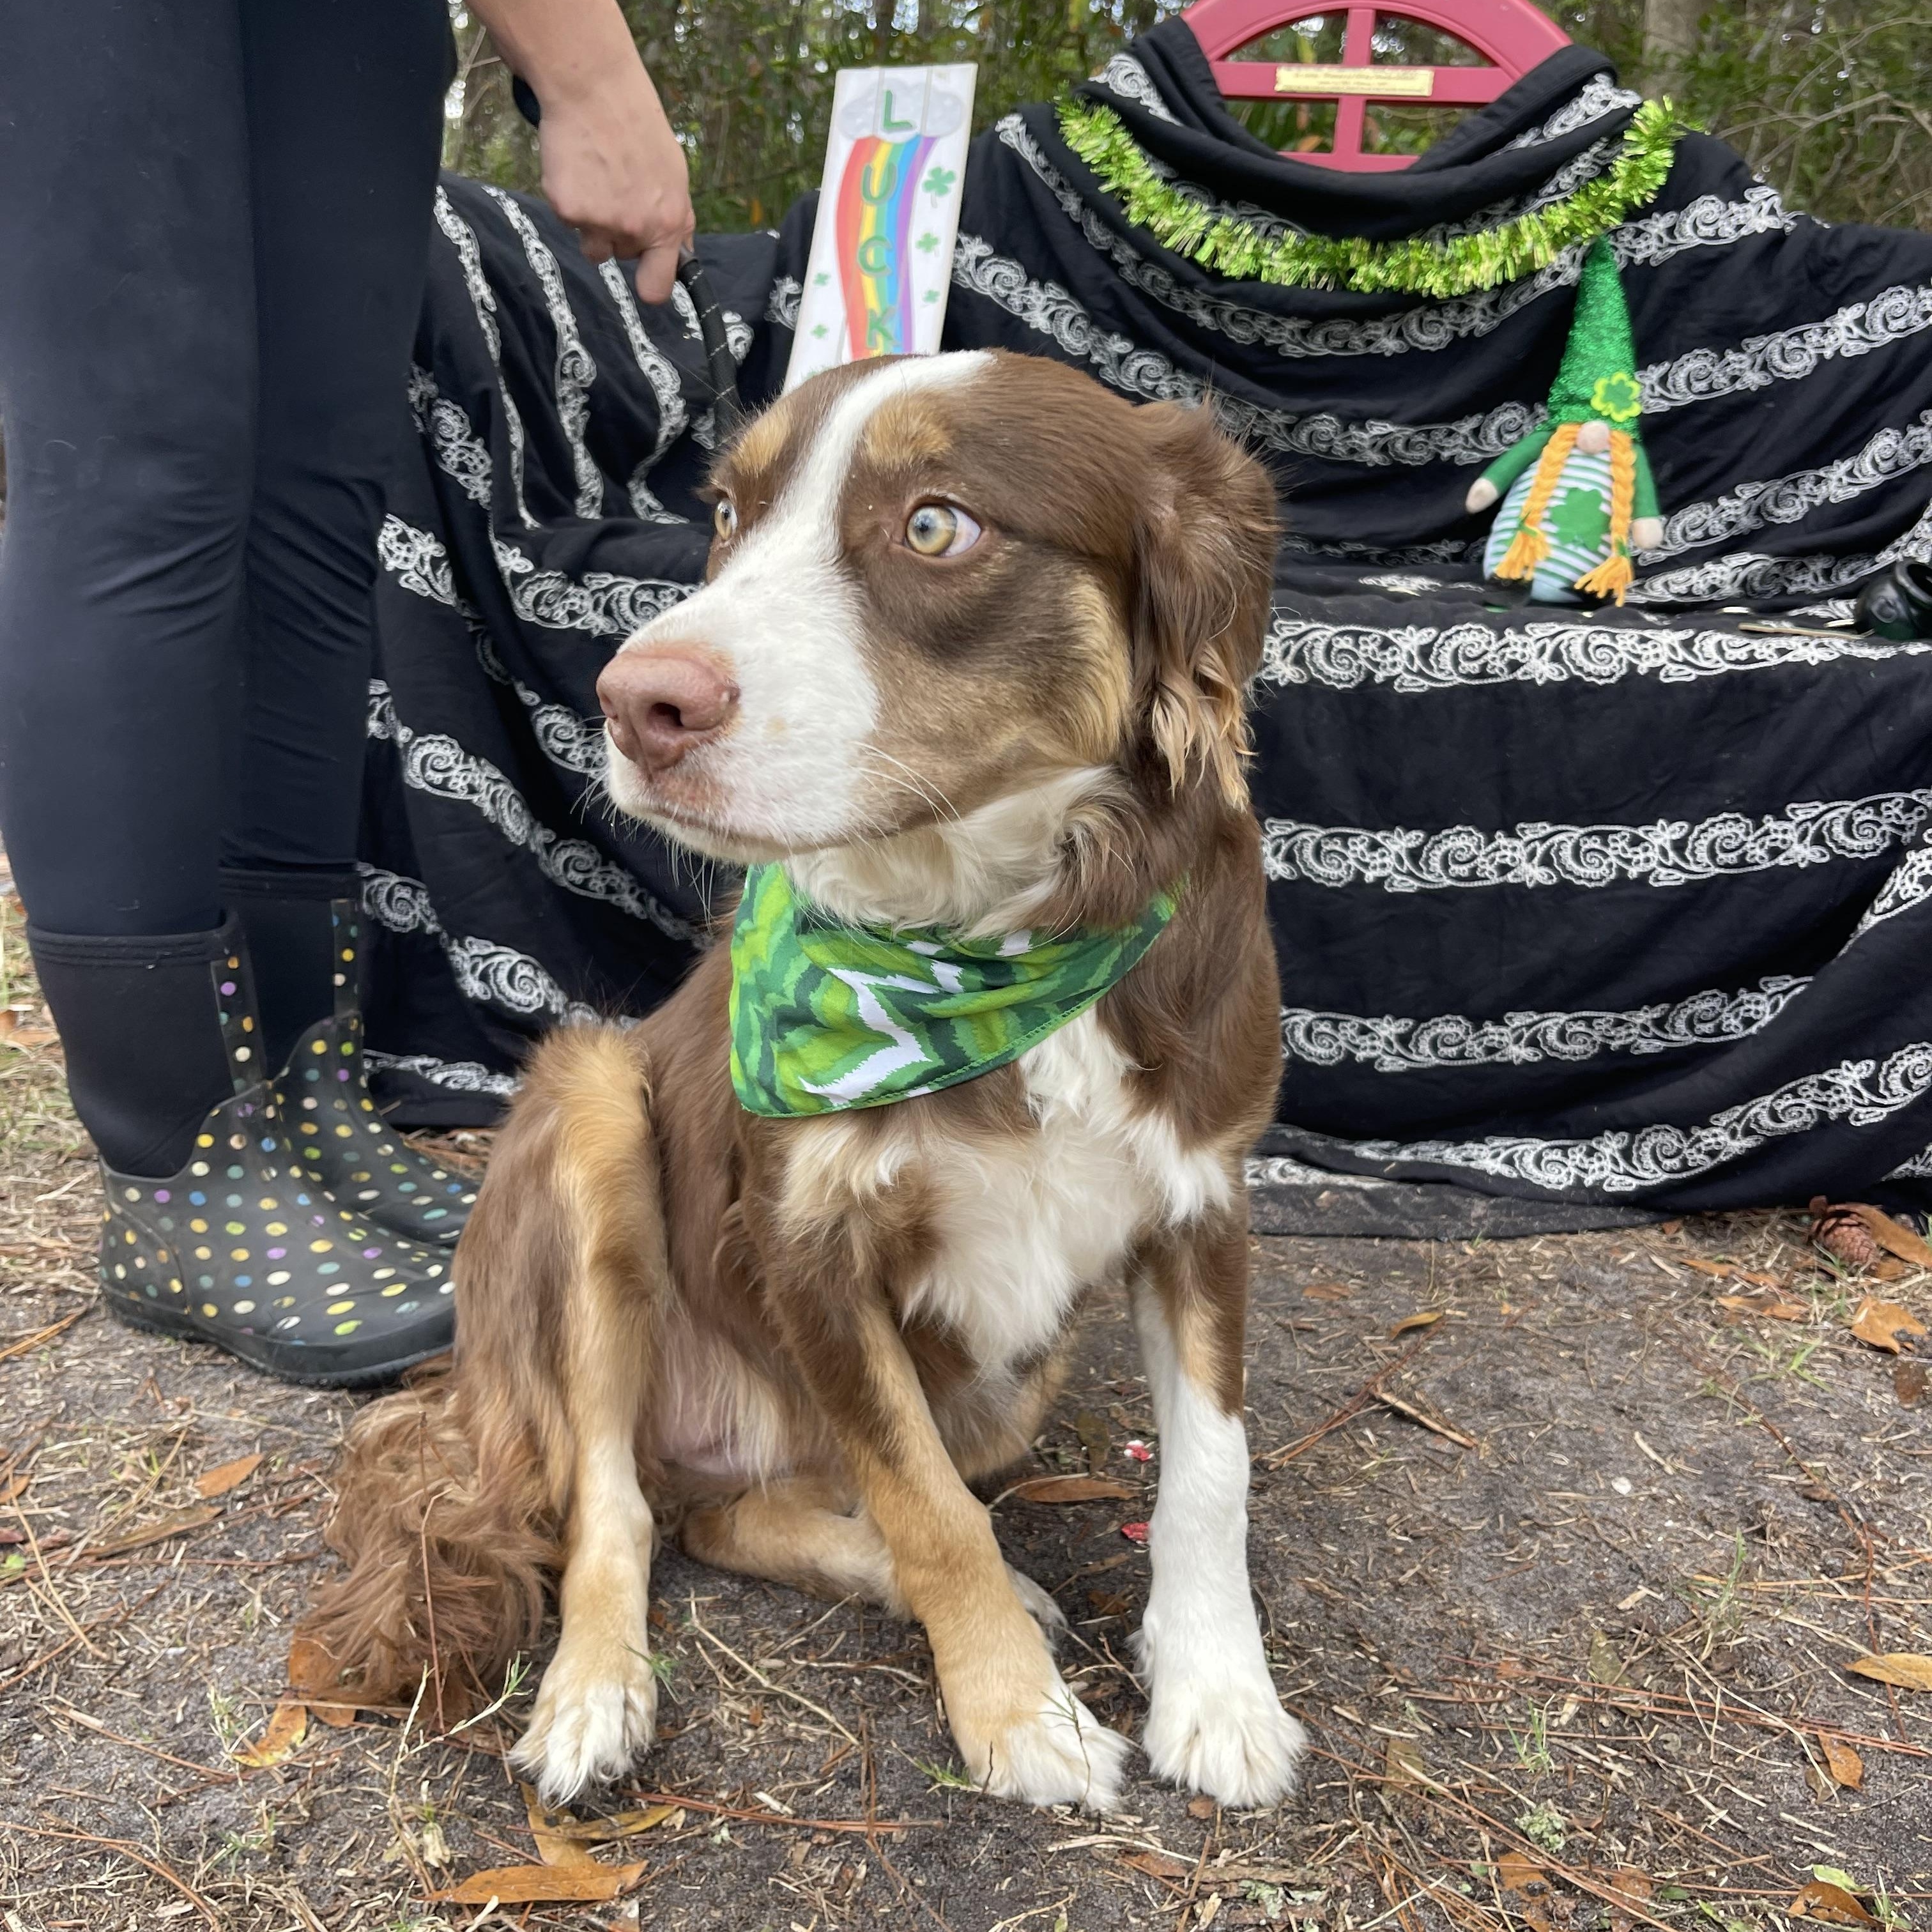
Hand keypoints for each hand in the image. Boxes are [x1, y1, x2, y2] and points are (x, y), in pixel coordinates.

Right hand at [538, 68, 693, 303]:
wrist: (594, 89)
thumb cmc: (638, 127)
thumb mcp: (675, 175)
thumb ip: (676, 219)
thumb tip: (680, 255)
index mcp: (667, 224)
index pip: (657, 289)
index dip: (650, 285)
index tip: (645, 277)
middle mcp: (635, 229)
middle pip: (621, 258)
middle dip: (619, 234)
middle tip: (616, 189)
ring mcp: (599, 221)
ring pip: (593, 245)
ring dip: (593, 225)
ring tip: (597, 180)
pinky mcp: (567, 209)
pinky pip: (569, 222)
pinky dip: (570, 200)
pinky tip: (578, 168)